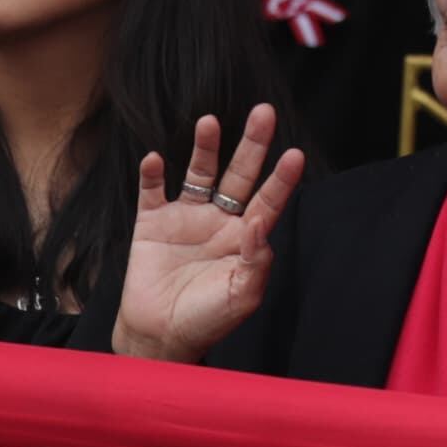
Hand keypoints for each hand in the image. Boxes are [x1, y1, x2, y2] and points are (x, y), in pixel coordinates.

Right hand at [120, 108, 303, 361]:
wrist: (162, 334)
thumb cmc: (208, 319)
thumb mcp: (243, 295)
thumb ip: (256, 260)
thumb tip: (260, 222)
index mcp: (246, 238)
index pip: (269, 200)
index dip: (282, 178)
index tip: (295, 154)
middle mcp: (220, 221)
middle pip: (240, 175)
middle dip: (252, 145)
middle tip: (264, 112)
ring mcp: (186, 218)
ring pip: (199, 174)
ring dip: (204, 148)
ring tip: (209, 122)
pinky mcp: (152, 223)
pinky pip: (152, 192)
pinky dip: (152, 175)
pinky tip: (156, 159)